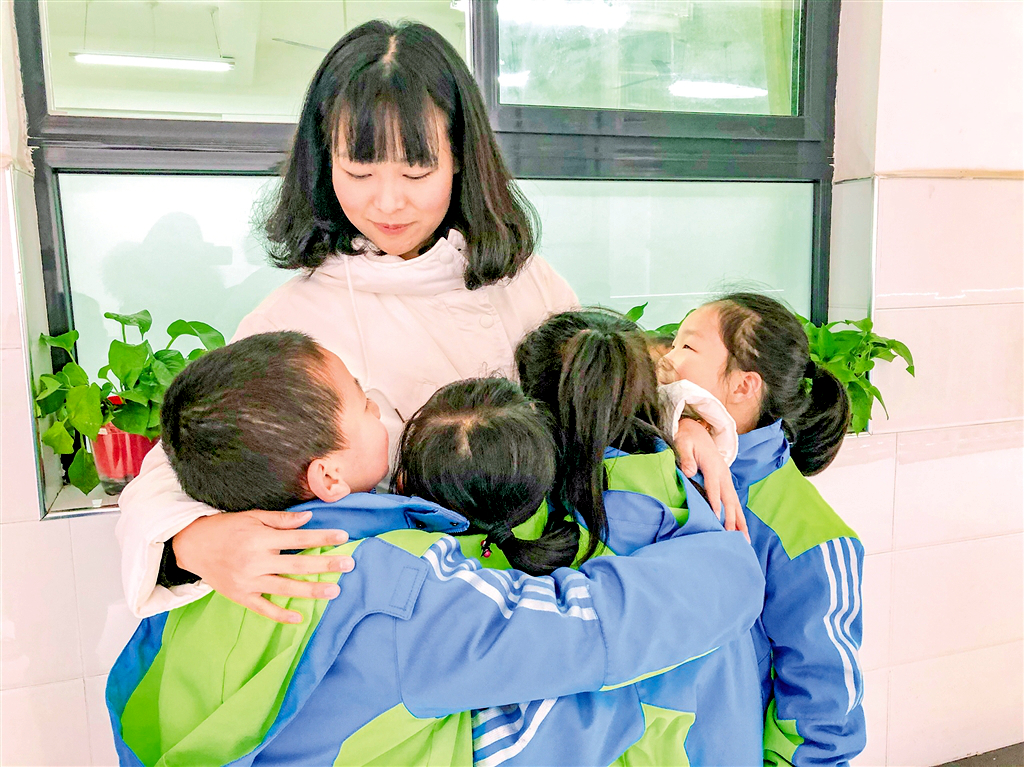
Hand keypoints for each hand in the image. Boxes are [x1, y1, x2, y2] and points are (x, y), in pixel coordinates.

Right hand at [172, 510, 353, 623]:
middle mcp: (255, 561)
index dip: (322, 536)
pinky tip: (300, 618)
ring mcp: (248, 581)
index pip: (298, 538)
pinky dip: (281, 615)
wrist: (191, 546)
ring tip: (334, 591)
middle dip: (325, 564)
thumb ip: (280, 520)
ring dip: (311, 590)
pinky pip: (264, 609)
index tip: (343, 536)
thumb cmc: (225, 528)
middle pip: (297, 564)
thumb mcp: (251, 516)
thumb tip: (308, 519)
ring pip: (285, 588)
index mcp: (259, 538)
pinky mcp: (240, 596)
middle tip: (349, 564)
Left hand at [674, 419, 748, 540]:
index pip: (714, 487)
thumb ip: (686, 457)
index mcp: (713, 466)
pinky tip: (741, 531)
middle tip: (733, 537)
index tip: (717, 518)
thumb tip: (688, 471)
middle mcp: (724, 474)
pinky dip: (739, 517)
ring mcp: (727, 479)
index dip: (715, 502)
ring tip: (745, 540)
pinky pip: (734, 502)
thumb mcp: (683, 443)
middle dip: (733, 518)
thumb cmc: (687, 438)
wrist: (696, 431)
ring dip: (740, 521)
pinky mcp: (726, 483)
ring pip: (736, 503)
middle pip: (730, 499)